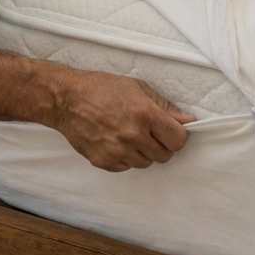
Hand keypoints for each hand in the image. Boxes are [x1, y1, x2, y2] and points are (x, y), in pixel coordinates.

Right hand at [55, 70, 195, 171]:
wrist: (67, 99)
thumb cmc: (102, 88)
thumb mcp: (137, 88)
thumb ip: (164, 106)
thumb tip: (187, 120)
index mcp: (144, 114)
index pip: (178, 140)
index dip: (177, 135)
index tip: (171, 130)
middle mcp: (132, 135)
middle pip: (164, 155)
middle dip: (161, 144)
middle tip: (148, 131)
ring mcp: (117, 151)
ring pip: (146, 163)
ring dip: (143, 151)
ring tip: (129, 134)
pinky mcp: (103, 161)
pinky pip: (126, 167)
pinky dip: (125, 157)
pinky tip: (116, 141)